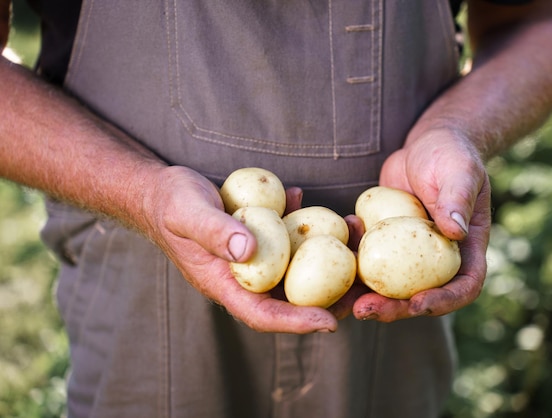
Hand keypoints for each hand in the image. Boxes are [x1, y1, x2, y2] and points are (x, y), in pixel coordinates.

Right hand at [142, 166, 337, 332]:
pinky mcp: (258, 238)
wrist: (160, 191)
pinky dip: (302, 225)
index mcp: (223, 284)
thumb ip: (213, 230)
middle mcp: (242, 277)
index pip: (262, 314)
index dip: (295, 322)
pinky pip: (286, 239)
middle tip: (361, 291)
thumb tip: (248, 250)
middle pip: (288, 298)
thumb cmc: (170, 203)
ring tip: (352, 238)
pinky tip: (305, 200)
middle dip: (326, 299)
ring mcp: (252, 259)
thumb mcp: (187, 212)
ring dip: (325, 257)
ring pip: (295, 268)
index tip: (329, 323)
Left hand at [352, 128, 491, 320]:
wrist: (424, 146)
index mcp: (466, 249)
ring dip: (365, 297)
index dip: (443, 301)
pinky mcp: (383, 243)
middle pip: (419, 296)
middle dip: (393, 308)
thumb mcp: (460, 171)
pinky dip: (349, 267)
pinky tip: (329, 262)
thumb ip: (457, 198)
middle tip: (366, 310)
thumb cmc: (450, 154)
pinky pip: (367, 261)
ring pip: (389, 287)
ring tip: (340, 304)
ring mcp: (408, 255)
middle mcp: (437, 259)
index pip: (463, 286)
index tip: (417, 304)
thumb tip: (456, 231)